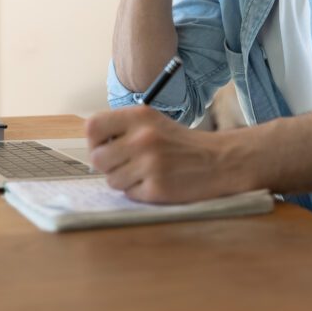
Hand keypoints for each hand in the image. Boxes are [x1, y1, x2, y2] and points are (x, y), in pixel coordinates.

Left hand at [85, 106, 244, 203]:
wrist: (218, 161)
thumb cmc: (180, 143)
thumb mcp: (153, 122)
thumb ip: (123, 129)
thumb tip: (92, 147)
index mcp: (139, 116)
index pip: (93, 126)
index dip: (95, 140)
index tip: (107, 146)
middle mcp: (142, 138)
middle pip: (98, 158)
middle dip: (108, 165)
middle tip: (127, 164)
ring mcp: (150, 164)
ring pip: (112, 180)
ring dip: (125, 180)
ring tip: (146, 173)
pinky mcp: (157, 188)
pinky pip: (129, 194)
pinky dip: (140, 192)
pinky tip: (157, 183)